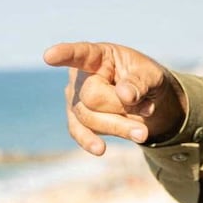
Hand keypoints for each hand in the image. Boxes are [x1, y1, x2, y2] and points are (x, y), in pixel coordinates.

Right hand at [42, 42, 186, 154]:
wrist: (148, 100)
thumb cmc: (146, 80)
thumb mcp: (152, 76)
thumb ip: (140, 82)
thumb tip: (124, 95)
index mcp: (99, 55)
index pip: (81, 54)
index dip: (65, 54)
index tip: (49, 56)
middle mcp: (81, 75)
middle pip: (91, 96)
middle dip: (120, 107)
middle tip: (148, 111)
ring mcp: (75, 98)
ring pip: (88, 118)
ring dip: (118, 127)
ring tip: (142, 133)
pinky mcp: (77, 119)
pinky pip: (79, 132)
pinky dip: (89, 141)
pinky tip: (100, 149)